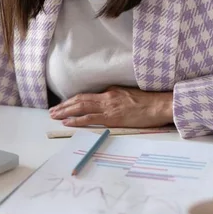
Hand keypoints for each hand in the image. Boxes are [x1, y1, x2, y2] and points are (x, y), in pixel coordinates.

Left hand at [49, 87, 173, 127]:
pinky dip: (76, 120)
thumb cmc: (149, 102)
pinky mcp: (112, 118)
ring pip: (81, 107)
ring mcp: (109, 107)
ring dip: (65, 112)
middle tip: (52, 111)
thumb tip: (105, 100)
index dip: (72, 100)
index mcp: (111, 91)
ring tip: (54, 116)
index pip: (87, 95)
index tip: (63, 105)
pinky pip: (90, 118)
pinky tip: (67, 122)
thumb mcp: (129, 94)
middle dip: (64, 105)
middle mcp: (107, 97)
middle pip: (80, 99)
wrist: (160, 105)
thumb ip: (115, 96)